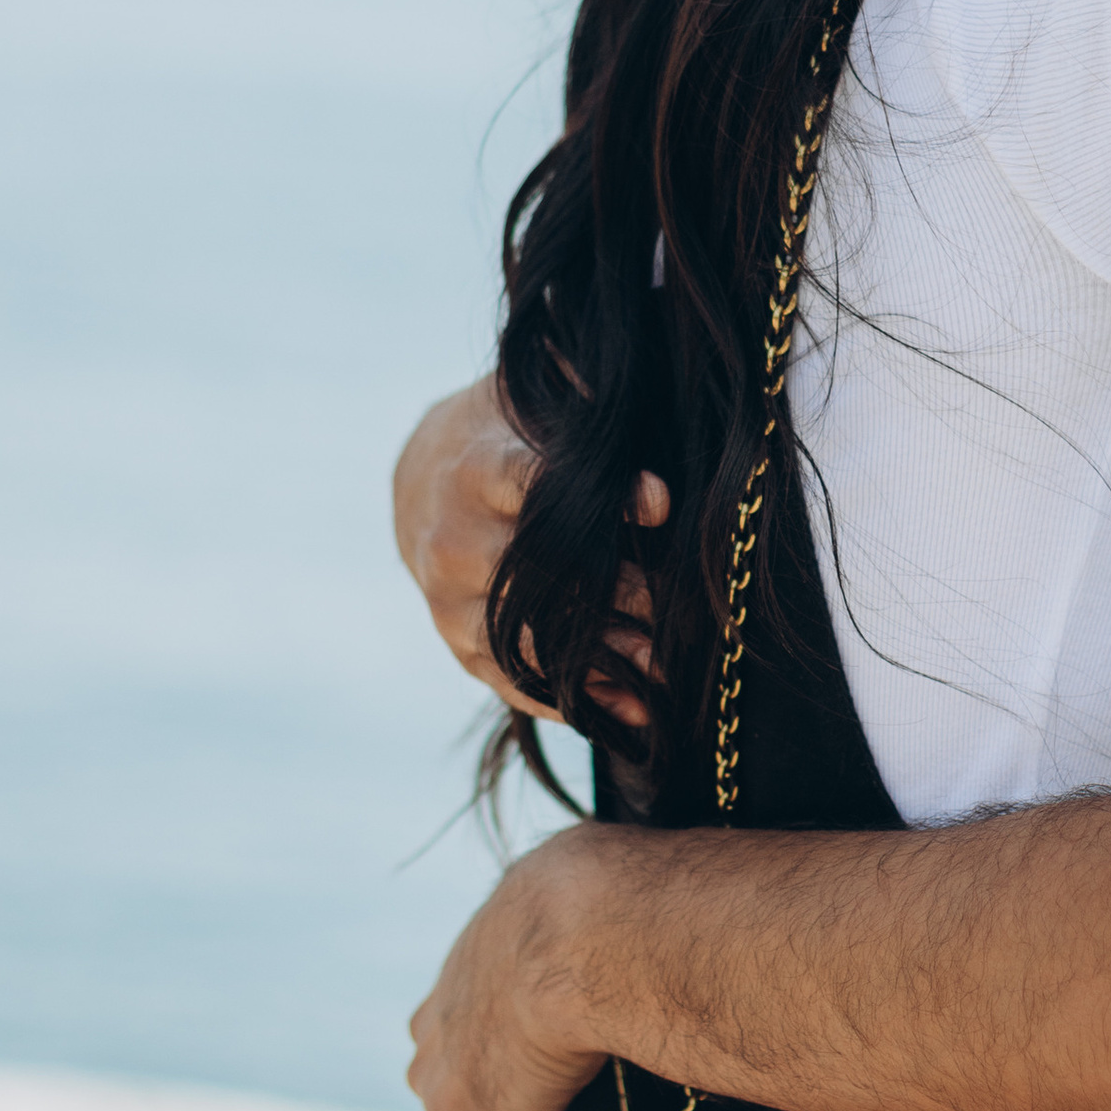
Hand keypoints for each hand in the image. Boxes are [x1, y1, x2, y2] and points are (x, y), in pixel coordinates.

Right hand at [391, 372, 669, 728]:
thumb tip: (656, 406)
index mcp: (474, 468)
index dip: (602, 497)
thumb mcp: (534, 400)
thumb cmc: (507, 434)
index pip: (535, 484)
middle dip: (621, 594)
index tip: (663, 503)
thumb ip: (585, 400)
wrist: (423, 484)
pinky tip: (636, 711)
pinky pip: (517, 682)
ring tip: (670, 671)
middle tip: (686, 610)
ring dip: (603, 660)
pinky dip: (577, 701)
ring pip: (529, 641)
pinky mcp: (459, 646)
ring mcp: (450, 601)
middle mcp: (453, 541)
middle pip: (541, 577)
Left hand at [408, 830, 638, 1110]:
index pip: (477, 1025)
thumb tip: (629, 902)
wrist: (579, 929)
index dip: (533, 1052)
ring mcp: (448, 1081)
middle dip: (537, 1106)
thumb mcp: (576, 889)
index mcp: (460, 968)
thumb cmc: (595, 896)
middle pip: (481, 1083)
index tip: (588, 1060)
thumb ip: (583, 908)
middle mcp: (438, 1027)